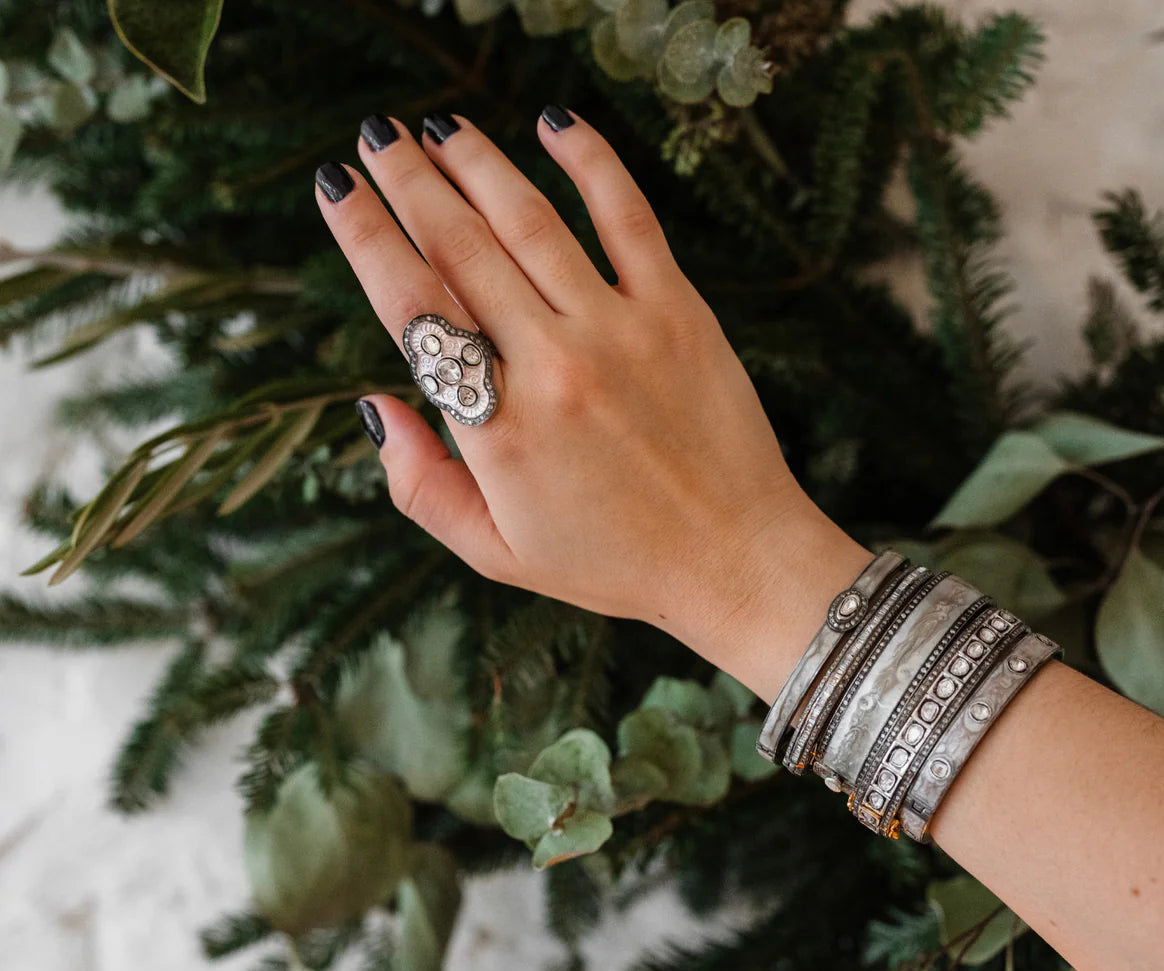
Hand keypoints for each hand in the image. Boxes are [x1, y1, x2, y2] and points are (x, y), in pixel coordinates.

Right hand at [315, 107, 865, 680]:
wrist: (733, 560)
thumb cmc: (612, 562)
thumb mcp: (496, 552)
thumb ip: (419, 486)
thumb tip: (373, 404)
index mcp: (498, 428)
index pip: (412, 307)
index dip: (366, 236)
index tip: (337, 186)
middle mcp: (551, 366)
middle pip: (460, 246)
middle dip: (407, 179)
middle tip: (374, 134)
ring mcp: (618, 331)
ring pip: (529, 220)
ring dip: (476, 163)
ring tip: (438, 129)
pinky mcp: (679, 312)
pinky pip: (626, 217)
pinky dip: (589, 162)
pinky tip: (553, 122)